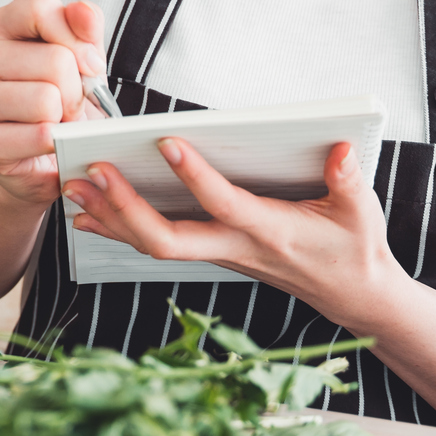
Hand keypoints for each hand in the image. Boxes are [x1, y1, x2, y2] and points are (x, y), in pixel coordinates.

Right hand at [0, 0, 107, 207]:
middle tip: (66, 105)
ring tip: (54, 123)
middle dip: (76, 90)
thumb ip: (85, 30)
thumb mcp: (78, 60)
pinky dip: (55, 143)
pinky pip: (40, 135)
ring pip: (48, 99)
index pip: (40, 7)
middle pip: (55, 60)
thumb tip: (84, 11)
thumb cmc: (57, 103)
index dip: (77, 38)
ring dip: (65, 119)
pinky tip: (44, 144)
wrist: (33, 161)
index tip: (89, 64)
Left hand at [65, 139, 405, 332]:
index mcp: (270, 231)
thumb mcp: (362, 213)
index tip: (167, 140)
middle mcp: (235, 247)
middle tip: (93, 171)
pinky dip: (119, 227)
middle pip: (167, 239)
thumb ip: (350, 182)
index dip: (194, 176)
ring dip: (111, 215)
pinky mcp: (211, 253)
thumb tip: (341, 150)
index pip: (224, 204)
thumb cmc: (354, 248)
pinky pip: (156, 244)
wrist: (351, 294)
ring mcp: (218, 254)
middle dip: (125, 207)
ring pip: (152, 244)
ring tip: (74, 184)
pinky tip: (89, 212)